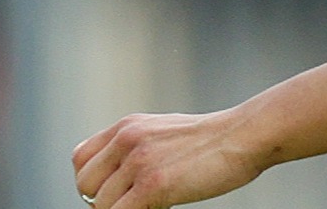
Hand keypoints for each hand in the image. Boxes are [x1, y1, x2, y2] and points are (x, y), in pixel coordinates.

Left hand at [72, 110, 265, 207]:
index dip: (93, 181)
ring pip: (100, 205)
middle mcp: (127, 139)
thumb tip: (120, 179)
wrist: (245, 135)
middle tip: (131, 205)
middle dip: (102, 201)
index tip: (113, 193)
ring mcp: (138, 161)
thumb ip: (138, 146)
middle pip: (85, 184)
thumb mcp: (165, 132)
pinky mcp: (152, 184)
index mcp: (128, 126)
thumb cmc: (214, 141)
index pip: (81, 158)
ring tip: (152, 205)